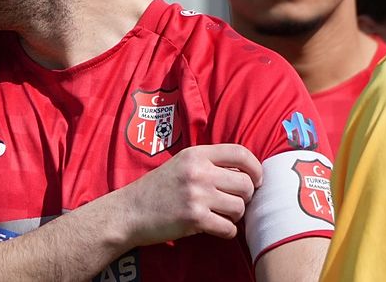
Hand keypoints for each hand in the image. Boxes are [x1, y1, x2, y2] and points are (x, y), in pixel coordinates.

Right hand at [115, 143, 261, 244]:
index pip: (240, 153)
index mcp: (196, 154)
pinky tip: (213, 228)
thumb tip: (246, 174)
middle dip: (244, 197)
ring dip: (234, 216)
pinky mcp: (194, 219)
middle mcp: (198, 172)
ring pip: (239, 208)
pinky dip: (226, 232)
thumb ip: (209, 163)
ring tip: (218, 215)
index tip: (256, 180)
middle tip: (231, 202)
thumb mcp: (181, 164)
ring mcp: (196, 195)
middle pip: (245, 184)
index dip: (256, 168)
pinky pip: (228, 228)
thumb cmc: (158, 189)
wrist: (129, 211)